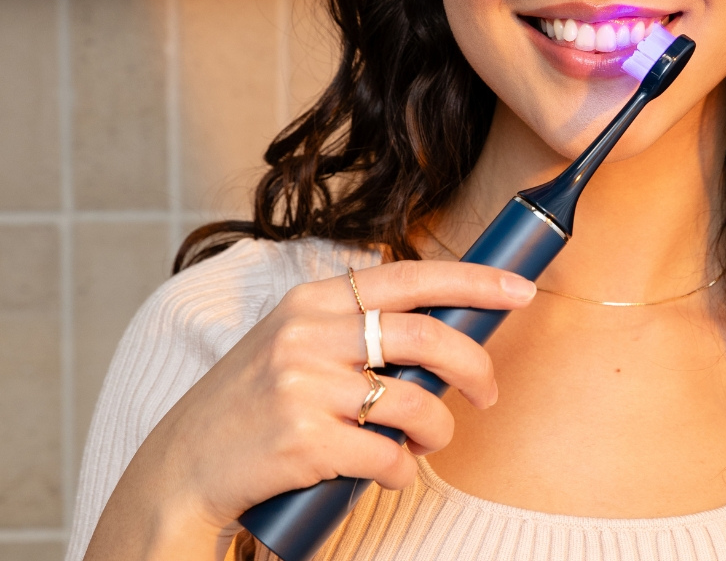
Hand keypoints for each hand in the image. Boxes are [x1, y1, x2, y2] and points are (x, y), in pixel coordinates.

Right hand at [84, 259, 535, 560]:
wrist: (182, 466)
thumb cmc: (254, 401)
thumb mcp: (294, 340)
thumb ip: (354, 324)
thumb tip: (444, 328)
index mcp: (312, 300)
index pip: (409, 277)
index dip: (472, 281)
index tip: (518, 289)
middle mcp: (308, 333)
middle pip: (424, 337)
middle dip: (473, 365)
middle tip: (489, 390)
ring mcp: (304, 386)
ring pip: (413, 402)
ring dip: (438, 429)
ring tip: (431, 442)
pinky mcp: (304, 441)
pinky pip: (387, 456)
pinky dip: (402, 471)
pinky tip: (391, 473)